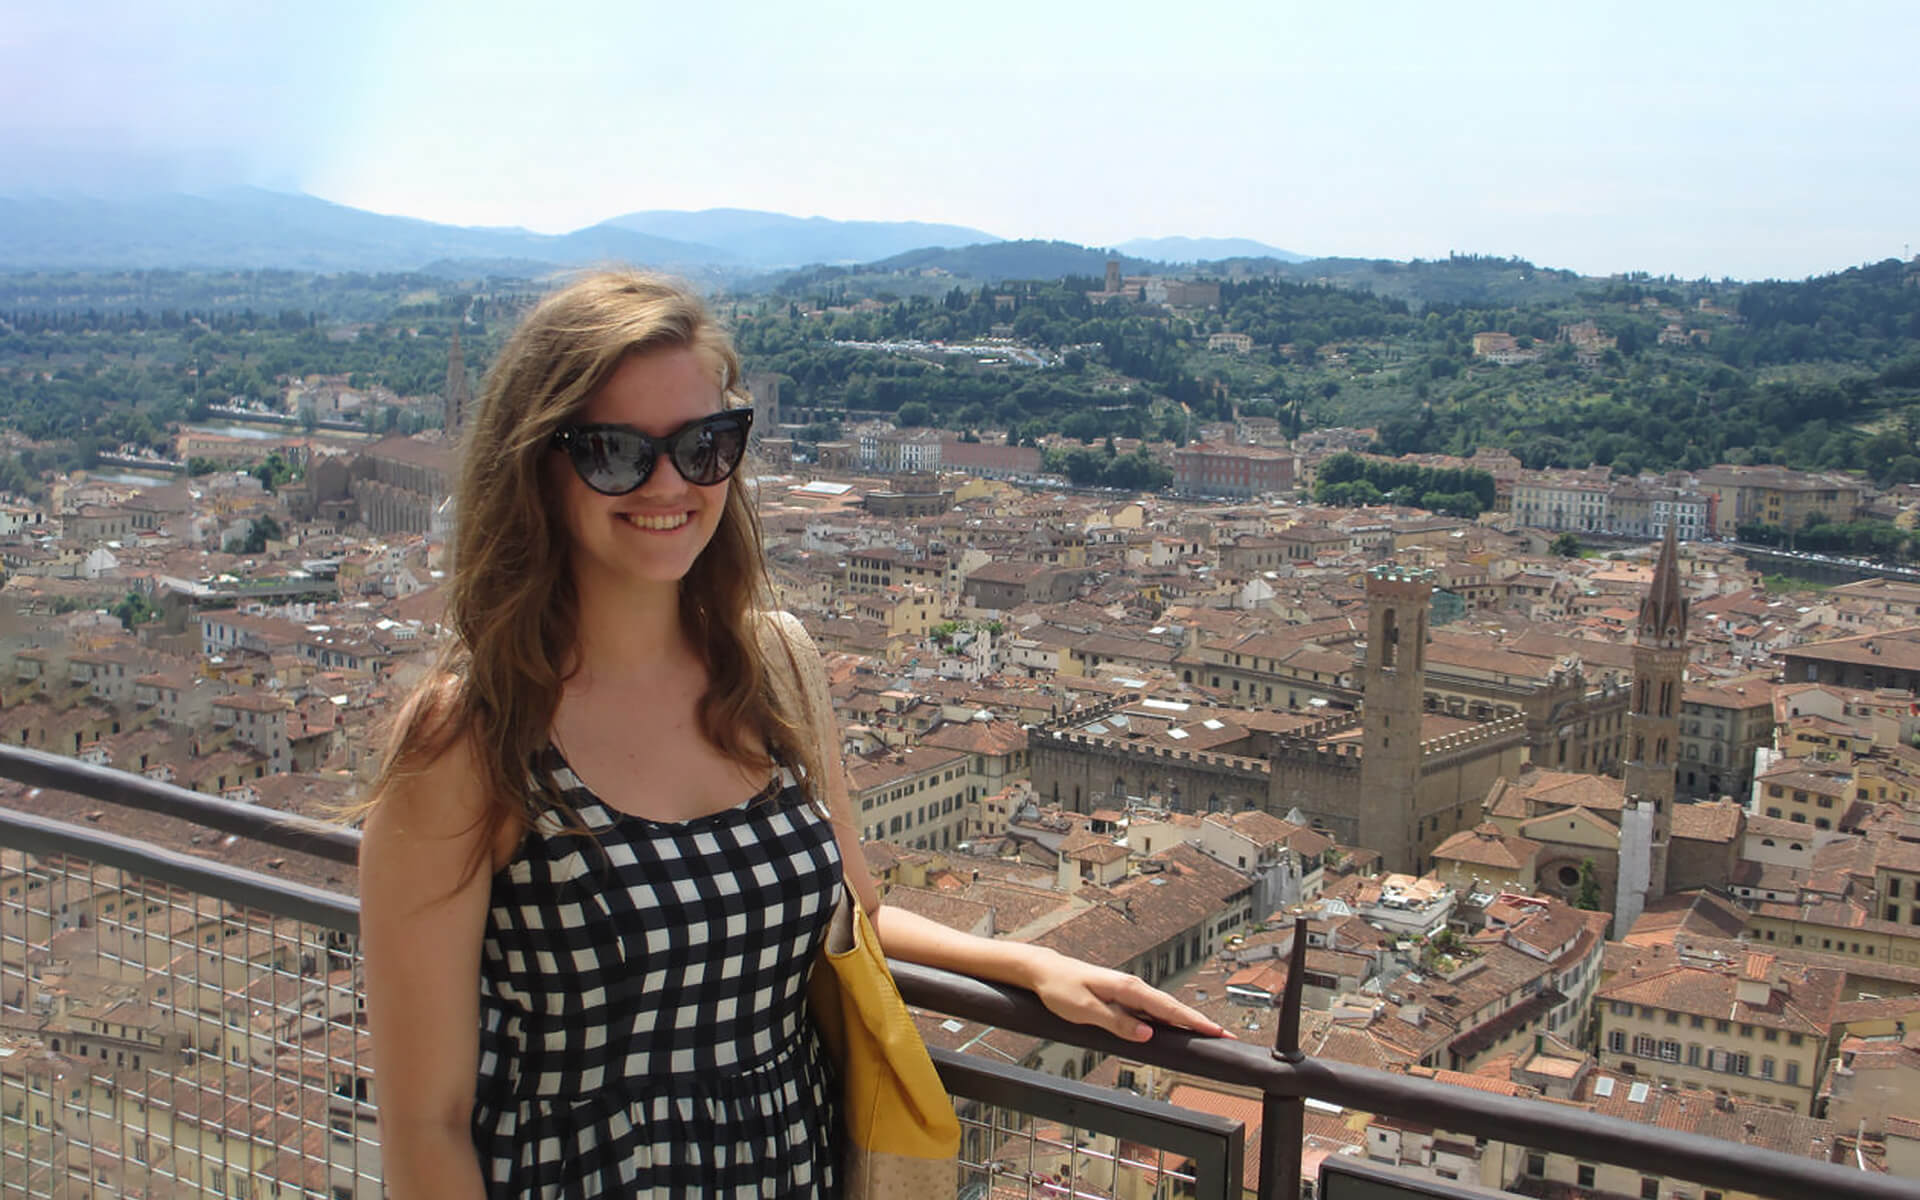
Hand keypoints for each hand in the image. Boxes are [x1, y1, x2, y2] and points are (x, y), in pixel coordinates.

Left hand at [1029, 952, 1233, 1042]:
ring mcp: (1129, 992)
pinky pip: (1151, 1010)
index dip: (1193, 1021)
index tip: (1216, 1031)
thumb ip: (1116, 1023)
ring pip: (1164, 1010)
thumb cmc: (1061, 988)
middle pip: (1173, 1009)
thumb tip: (1147, 1033)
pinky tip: (1176, 1029)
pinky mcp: (1122, 998)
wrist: (1045, 971)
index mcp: (1128, 988)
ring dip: (1186, 1022)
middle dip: (1199, 1022)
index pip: (1168, 1009)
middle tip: (1224, 1036)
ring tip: (1208, 1035)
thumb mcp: (1084, 1010)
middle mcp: (1133, 987)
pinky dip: (1168, 1020)